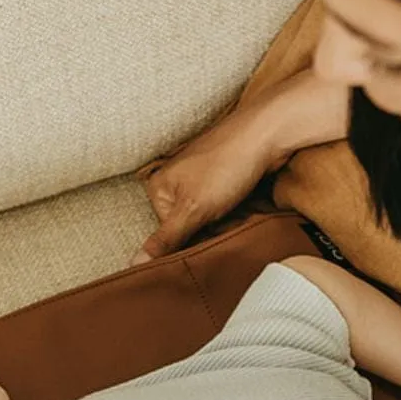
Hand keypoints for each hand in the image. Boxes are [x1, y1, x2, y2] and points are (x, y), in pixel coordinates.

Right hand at [133, 108, 278, 262]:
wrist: (266, 135)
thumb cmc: (226, 165)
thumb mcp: (192, 209)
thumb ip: (166, 239)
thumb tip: (134, 264)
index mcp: (158, 188)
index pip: (170, 236)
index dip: (194, 239)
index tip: (210, 229)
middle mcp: (174, 182)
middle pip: (190, 227)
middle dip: (212, 230)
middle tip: (230, 216)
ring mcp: (198, 180)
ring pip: (210, 220)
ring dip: (228, 222)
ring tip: (241, 206)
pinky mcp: (220, 179)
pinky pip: (225, 208)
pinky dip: (236, 211)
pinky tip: (246, 202)